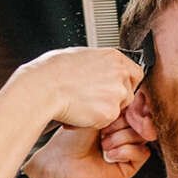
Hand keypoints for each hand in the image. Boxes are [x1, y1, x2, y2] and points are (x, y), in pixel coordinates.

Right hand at [17, 47, 142, 128]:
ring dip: (103, 111)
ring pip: (118, 109)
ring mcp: (117, 93)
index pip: (135, 73)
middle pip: (128, 93)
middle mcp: (120, 73)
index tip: (114, 89)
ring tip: (80, 105)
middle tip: (91, 101)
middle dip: (113, 100)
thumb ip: (97, 64)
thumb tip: (97, 68)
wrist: (43, 88)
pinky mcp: (110, 112)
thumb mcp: (78, 56)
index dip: (125, 84)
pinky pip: (106, 122)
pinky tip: (77, 113)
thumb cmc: (51, 71)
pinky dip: (93, 122)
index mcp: (113, 57)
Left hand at [26, 115, 150, 177]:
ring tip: (103, 144)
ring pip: (142, 137)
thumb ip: (119, 107)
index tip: (122, 109)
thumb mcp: (96, 114)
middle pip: (142, 122)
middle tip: (104, 130)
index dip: (133, 109)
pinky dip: (125, 151)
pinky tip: (109, 155)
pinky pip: (142, 153)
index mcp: (115, 118)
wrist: (61, 163)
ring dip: (121, 138)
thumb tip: (141, 101)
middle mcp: (122, 133)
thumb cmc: (71, 138)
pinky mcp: (129, 166)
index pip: (138, 109)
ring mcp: (127, 149)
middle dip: (123, 124)